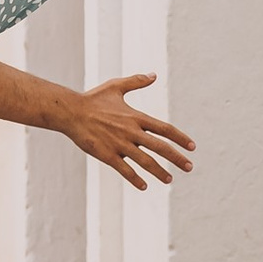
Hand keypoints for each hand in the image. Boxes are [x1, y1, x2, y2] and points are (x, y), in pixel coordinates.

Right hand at [56, 73, 195, 190]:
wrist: (70, 111)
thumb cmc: (93, 98)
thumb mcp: (116, 86)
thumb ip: (137, 81)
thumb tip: (154, 75)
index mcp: (135, 116)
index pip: (164, 129)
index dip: (180, 138)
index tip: (192, 146)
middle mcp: (131, 131)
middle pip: (160, 147)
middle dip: (177, 158)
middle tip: (190, 167)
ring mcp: (119, 145)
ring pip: (145, 162)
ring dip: (160, 172)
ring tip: (170, 180)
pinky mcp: (107, 155)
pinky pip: (125, 170)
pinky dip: (135, 179)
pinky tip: (144, 186)